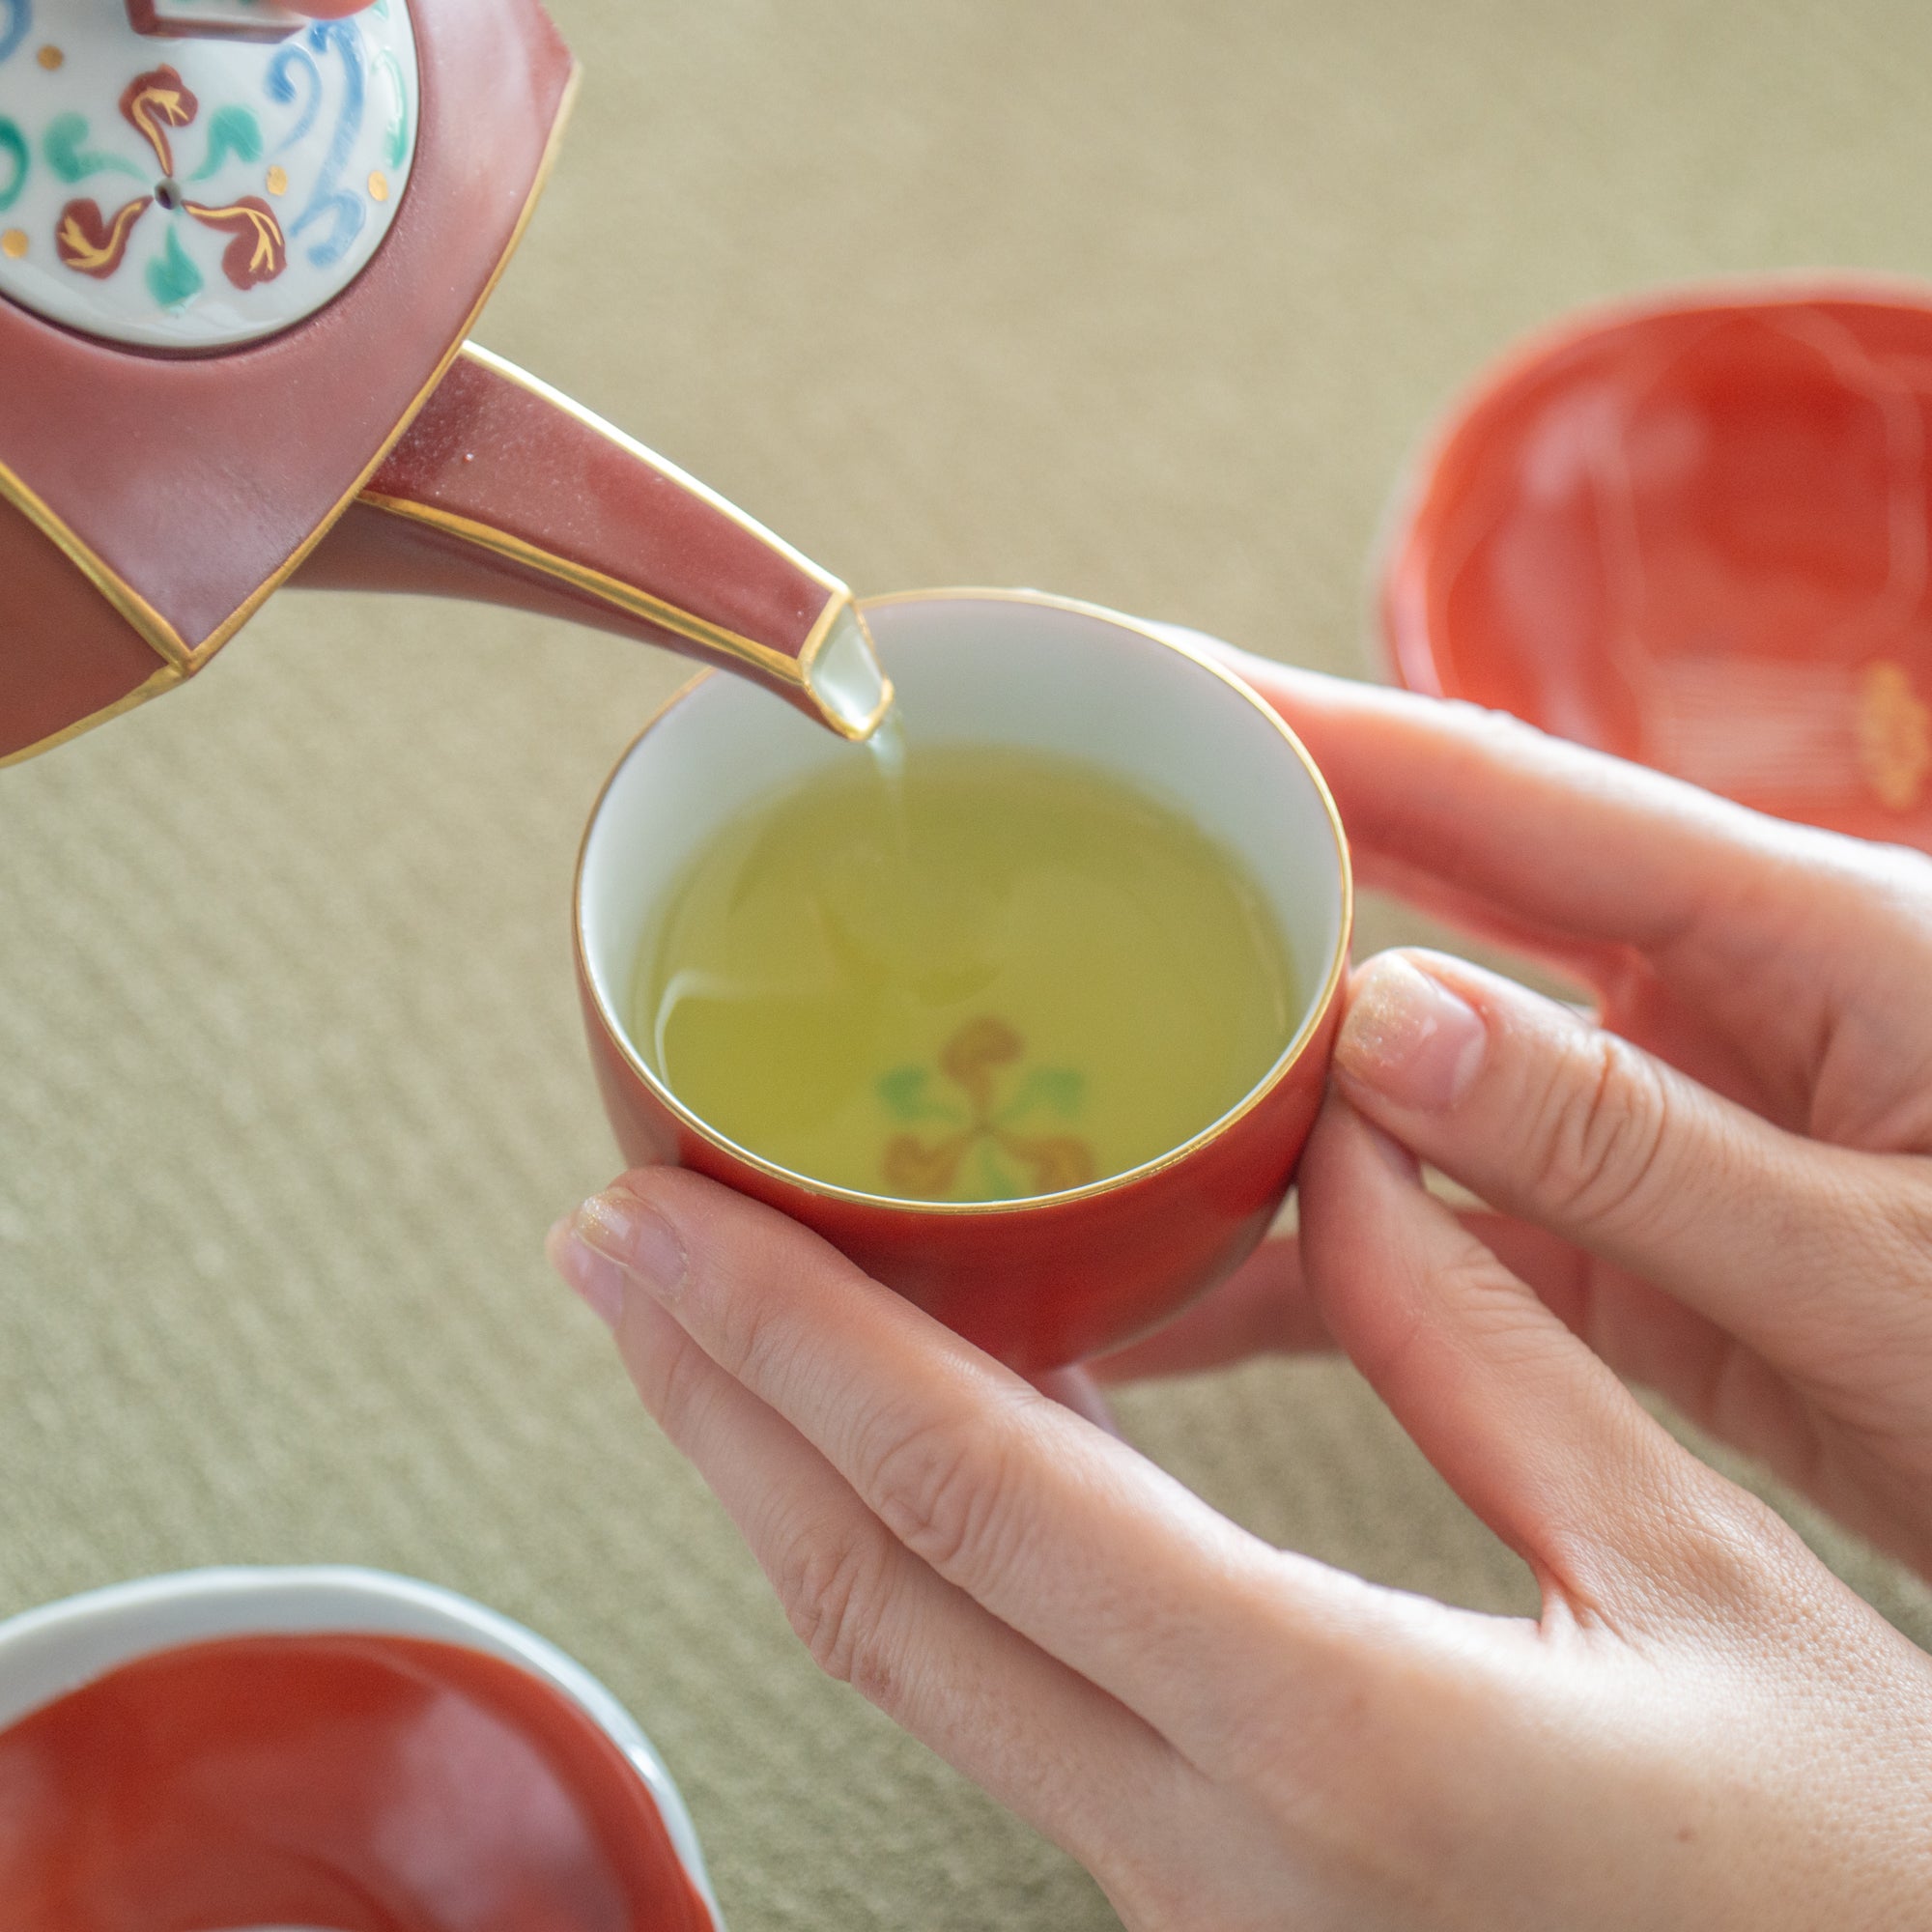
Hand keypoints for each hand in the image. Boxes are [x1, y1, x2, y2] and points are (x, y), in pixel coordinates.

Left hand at [550, 1141, 1931, 1929]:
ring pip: (912, 1665)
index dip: (787, 1336)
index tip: (659, 1215)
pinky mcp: (1207, 1902)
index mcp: (1343, 1735)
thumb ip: (1493, 1357)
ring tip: (700, 1332)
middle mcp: (1215, 1847)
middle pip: (878, 1589)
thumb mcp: (1707, 1579)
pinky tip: (894, 1456)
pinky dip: (902, 1559)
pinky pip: (997, 1705)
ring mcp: (1192, 1901)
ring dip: (780, 1483)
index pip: (975, 1491)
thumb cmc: (1853, 1868)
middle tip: (611, 1242)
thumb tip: (1340, 1154)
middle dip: (715, 1400)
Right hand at [1105, 651, 1931, 1582]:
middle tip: (1041, 879)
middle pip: (1418, 903)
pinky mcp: (1632, 1237)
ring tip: (1068, 1128)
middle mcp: (1703, 997)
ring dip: (1241, 1109)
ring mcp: (1655, 1118)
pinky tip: (1179, 1300)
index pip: (1492, 791)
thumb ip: (1640, 1149)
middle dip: (1226, 886)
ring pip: (1398, 1086)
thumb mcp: (1889, 1273)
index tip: (1128, 678)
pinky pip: (1434, 1227)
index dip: (1296, 724)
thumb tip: (1389, 1021)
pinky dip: (1310, 1260)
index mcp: (1800, 933)